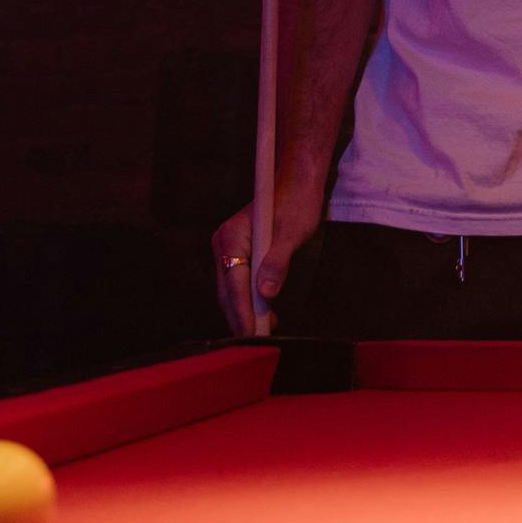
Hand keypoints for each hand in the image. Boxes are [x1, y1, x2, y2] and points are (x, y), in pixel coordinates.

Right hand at [211, 189, 324, 335]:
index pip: (234, 285)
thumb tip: (266, 294)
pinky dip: (249, 300)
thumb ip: (277, 262)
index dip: (243, 313)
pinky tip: (265, 313)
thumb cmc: (297, 201)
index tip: (252, 335)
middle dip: (241, 318)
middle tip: (258, 342)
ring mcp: (228, 248)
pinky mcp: (237, 251)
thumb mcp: (292, 232)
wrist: (298, 180)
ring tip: (264, 331)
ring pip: (231, 290)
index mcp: (232, 237)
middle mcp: (223, 243)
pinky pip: (238, 282)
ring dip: (245, 312)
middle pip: (228, 291)